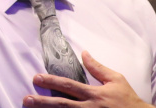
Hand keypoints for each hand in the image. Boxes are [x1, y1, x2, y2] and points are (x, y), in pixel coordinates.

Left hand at [24, 52, 151, 106]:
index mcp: (95, 94)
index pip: (69, 86)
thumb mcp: (116, 80)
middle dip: (43, 102)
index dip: (51, 81)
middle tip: (27, 99)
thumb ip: (97, 68)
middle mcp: (91, 107)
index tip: (36, 78)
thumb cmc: (129, 100)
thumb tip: (84, 53)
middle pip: (63, 104)